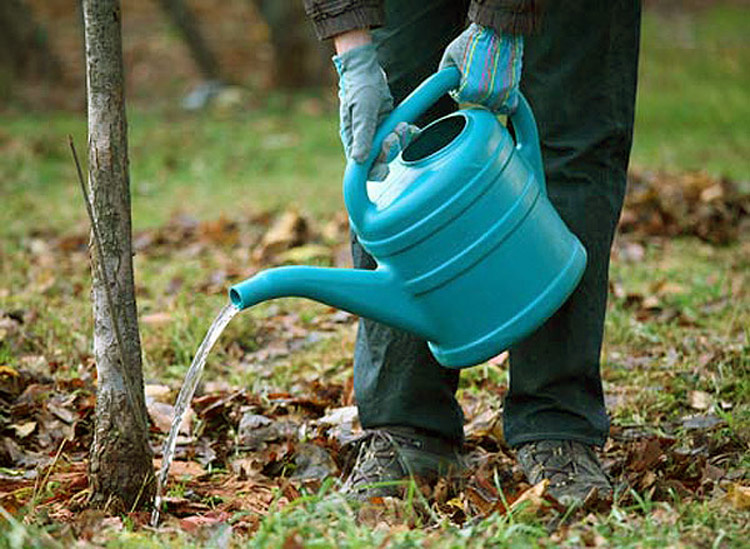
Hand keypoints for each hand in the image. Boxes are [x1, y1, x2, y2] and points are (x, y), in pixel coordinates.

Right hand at [333, 38, 418, 179]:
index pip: (362, 169)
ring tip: (402, 125)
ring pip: (393, 149)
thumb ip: (362, 136)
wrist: (365, 68)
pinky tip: (412, 127)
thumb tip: (359, 161)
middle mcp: (364, 141)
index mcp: (353, 141)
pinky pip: (400, 137)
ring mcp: (376, 134)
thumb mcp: (362, 112)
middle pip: (381, 161)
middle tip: (394, 134)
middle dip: (392, 151)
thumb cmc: (359, 88)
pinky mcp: (387, 125)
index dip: (375, 172)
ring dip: (401, 140)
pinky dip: (408, 134)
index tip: (385, 167)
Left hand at [439, 23, 523, 112]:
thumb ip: (444, 71)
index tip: (461, 74)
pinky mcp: (514, 86)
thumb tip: (446, 85)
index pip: (461, 96)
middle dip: (473, 91)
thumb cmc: (473, 39)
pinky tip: (498, 94)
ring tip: (486, 81)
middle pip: (478, 102)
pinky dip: (504, 103)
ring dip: (488, 98)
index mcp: (471, 89)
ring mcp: (503, 91)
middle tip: (473, 75)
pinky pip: (510, 106)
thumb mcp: (450, 54)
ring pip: (493, 106)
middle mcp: (488, 94)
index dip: (458, 85)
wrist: (498, 28)